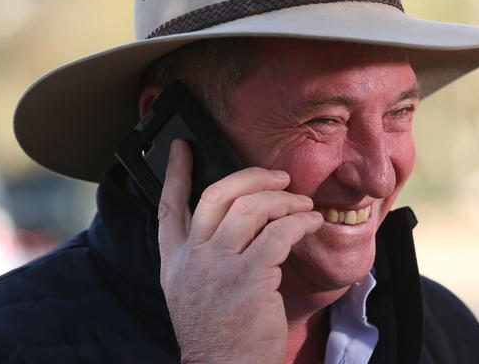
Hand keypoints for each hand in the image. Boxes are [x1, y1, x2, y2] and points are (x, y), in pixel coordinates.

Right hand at [158, 139, 322, 363]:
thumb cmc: (218, 332)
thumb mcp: (193, 290)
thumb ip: (204, 254)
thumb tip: (240, 217)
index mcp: (175, 261)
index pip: (167, 206)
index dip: (174, 172)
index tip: (181, 147)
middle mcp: (193, 259)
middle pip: (216, 195)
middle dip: (251, 176)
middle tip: (277, 177)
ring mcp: (220, 267)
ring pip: (251, 208)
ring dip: (283, 199)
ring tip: (302, 204)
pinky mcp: (250, 278)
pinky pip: (278, 233)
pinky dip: (300, 221)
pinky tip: (311, 222)